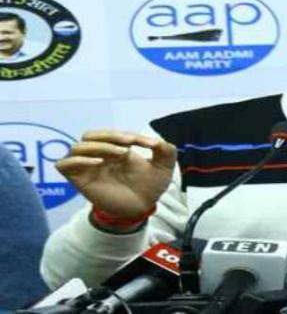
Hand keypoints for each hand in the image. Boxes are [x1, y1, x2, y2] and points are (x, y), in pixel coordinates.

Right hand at [56, 130, 176, 217]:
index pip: (114, 134)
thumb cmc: (149, 186)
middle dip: (110, 135)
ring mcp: (88, 167)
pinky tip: (99, 162)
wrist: (142, 209)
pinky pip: (64, 164)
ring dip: (99, 146)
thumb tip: (158, 141)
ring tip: (120, 154)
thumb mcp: (164, 167)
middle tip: (129, 143)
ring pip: (78, 147)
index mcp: (116, 148)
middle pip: (91, 135)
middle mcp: (100, 155)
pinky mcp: (79, 180)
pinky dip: (78, 159)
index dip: (130, 134)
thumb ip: (166, 151)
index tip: (150, 144)